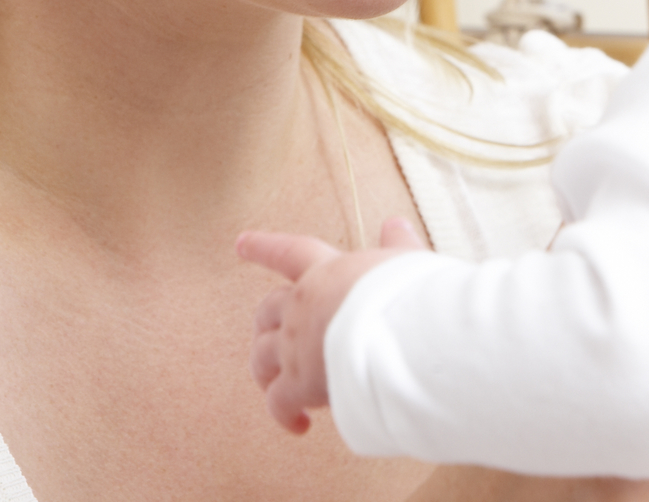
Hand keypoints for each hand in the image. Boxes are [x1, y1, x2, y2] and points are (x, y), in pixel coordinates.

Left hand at [238, 217, 424, 434]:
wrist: (400, 335)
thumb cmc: (406, 296)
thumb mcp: (403, 264)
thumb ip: (396, 246)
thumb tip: (395, 225)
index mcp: (326, 272)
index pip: (289, 252)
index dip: (264, 247)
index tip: (242, 243)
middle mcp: (302, 306)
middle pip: (266, 310)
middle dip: (264, 323)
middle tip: (264, 333)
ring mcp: (295, 345)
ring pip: (260, 356)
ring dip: (265, 371)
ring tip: (275, 386)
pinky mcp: (298, 384)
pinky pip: (278, 403)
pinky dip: (285, 416)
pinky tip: (298, 424)